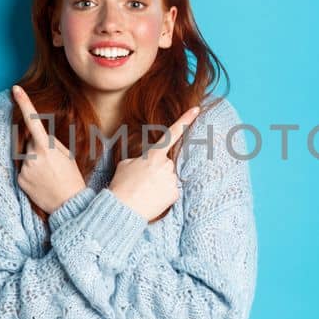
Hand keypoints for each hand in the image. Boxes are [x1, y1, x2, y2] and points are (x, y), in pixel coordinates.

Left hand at [12, 85, 86, 213]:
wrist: (69, 205)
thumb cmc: (71, 177)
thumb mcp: (67, 155)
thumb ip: (50, 142)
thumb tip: (36, 136)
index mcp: (46, 146)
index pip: (33, 120)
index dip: (24, 103)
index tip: (15, 89)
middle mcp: (32, 155)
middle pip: (29, 140)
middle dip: (37, 145)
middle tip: (52, 162)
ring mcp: (24, 168)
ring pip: (26, 155)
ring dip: (34, 160)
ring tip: (49, 174)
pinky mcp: (20, 180)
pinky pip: (23, 169)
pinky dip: (31, 172)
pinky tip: (42, 181)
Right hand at [108, 105, 200, 220]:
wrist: (122, 209)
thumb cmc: (121, 185)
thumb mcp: (125, 164)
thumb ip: (140, 159)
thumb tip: (146, 162)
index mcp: (154, 154)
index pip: (172, 133)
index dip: (185, 120)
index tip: (196, 109)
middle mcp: (166, 165)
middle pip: (166, 163)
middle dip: (157, 170)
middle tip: (142, 181)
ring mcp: (172, 179)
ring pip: (168, 177)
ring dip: (159, 182)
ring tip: (145, 191)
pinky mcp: (174, 194)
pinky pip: (170, 190)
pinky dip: (163, 194)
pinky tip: (152, 198)